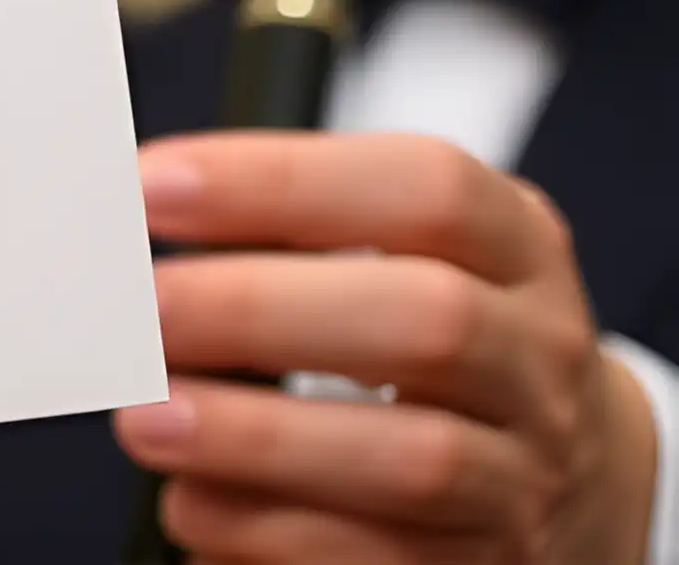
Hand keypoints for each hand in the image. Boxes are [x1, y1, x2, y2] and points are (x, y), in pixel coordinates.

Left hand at [114, 132, 657, 563]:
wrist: (568, 473)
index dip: (280, 181)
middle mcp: (534, 356)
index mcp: (515, 245)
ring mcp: (519, 472)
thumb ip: (293, 225)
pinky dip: (266, 531)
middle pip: (427, 320)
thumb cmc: (443, 339)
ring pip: (413, 460)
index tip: (150, 187)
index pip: (424, 186)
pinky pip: (373, 560)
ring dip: (257, 439)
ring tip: (144, 417)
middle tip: (141, 309)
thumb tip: (140, 207)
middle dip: (259, 309)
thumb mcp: (411, 252)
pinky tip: (192, 500)